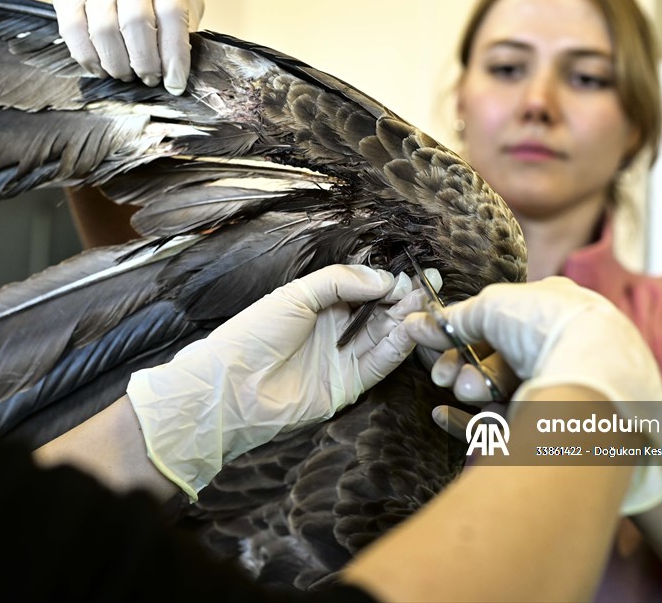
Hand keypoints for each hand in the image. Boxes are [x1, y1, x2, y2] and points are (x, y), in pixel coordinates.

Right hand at [52, 0, 202, 94]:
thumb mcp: (184, 0)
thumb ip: (184, 30)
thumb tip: (176, 72)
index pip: (171, 13)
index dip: (174, 55)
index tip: (175, 83)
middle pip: (135, 21)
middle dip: (144, 62)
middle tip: (149, 79)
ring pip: (103, 28)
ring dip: (116, 63)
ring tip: (125, 74)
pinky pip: (73, 28)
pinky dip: (87, 56)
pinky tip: (100, 67)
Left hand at [127, 264, 437, 500]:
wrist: (233, 387)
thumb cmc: (254, 334)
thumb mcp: (296, 294)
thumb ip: (340, 281)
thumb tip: (384, 278)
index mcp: (321, 304)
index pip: (366, 289)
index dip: (389, 281)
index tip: (411, 274)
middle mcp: (337, 329)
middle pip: (381, 311)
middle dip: (405, 298)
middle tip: (428, 286)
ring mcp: (345, 357)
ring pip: (386, 335)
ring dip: (407, 319)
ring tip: (424, 302)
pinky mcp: (351, 384)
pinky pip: (381, 362)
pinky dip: (399, 346)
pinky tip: (411, 328)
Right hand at [405, 277, 661, 514]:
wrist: (592, 371)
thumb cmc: (548, 325)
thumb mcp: (492, 307)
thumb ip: (452, 319)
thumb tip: (412, 325)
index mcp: (554, 308)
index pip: (499, 322)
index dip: (463, 335)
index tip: (434, 349)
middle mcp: (562, 344)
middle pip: (498, 359)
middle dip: (466, 368)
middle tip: (447, 378)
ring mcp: (563, 385)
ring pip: (503, 391)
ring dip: (475, 389)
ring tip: (470, 393)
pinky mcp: (559, 425)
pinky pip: (509, 423)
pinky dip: (474, 421)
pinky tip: (445, 417)